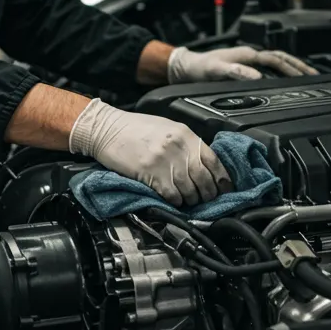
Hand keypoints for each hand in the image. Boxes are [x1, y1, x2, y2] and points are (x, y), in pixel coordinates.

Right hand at [69, 99, 231, 205]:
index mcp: (185, 134)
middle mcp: (178, 147)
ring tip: (190, 201)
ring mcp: (164, 160)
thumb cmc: (135, 128)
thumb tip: (203, 163)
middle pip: (203, 178)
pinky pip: (171, 194)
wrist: (106, 129)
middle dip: (208, 193)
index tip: (224, 188)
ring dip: (191, 200)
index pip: (213, 160)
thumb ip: (186, 144)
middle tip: (207, 199)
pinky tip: (175, 200)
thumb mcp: (168, 128)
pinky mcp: (150, 172)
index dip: (222, 178)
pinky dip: (176, 201)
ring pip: (189, 189)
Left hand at [167, 46, 316, 82]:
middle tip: (316, 76)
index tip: (304, 77)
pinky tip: (287, 77)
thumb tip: (256, 76)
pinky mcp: (247, 65)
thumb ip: (235, 72)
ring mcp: (249, 59)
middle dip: (300, 66)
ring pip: (278, 60)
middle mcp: (250, 54)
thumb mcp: (216, 70)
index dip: (291, 68)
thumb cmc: (200, 69)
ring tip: (309, 76)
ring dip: (294, 67)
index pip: (275, 60)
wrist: (187, 67)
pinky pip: (271, 65)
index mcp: (247, 54)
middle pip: (282, 58)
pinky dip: (283, 70)